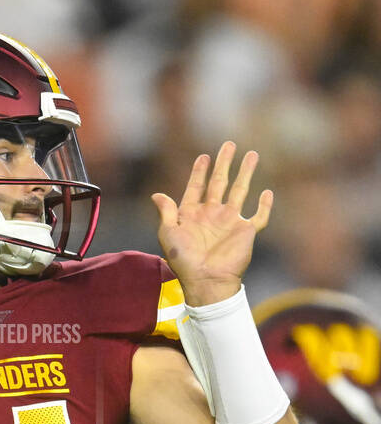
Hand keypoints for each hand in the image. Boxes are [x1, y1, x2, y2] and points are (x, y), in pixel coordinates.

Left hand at [150, 141, 273, 305]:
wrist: (205, 279)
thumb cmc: (183, 260)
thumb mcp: (168, 233)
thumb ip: (166, 212)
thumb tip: (156, 194)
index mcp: (192, 213)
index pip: (196, 187)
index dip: (199, 172)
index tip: (203, 156)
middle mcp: (212, 214)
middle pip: (220, 182)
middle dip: (224, 163)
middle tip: (229, 144)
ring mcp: (230, 221)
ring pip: (240, 190)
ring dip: (246, 173)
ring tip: (252, 154)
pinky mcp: (246, 231)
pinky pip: (258, 216)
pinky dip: (264, 205)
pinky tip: (267, 192)